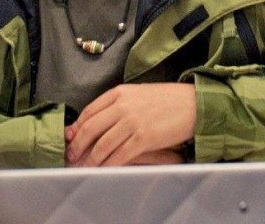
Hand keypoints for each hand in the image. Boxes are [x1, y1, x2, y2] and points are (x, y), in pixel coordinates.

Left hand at [65, 83, 195, 166]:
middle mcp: (123, 105)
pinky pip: (120, 155)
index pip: (89, 111)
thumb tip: (100, 119)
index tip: (69, 137)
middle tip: (71, 155)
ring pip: (103, 144)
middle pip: (91, 127)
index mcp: (119, 92)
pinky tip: (103, 170)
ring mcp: (133, 121)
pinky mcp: (144, 137)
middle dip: (78, 144)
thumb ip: (119, 104)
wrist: (195, 104)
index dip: (77, 127)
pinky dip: (109, 165)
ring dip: (91, 158)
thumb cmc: (168, 99)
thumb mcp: (139, 93)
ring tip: (84, 167)